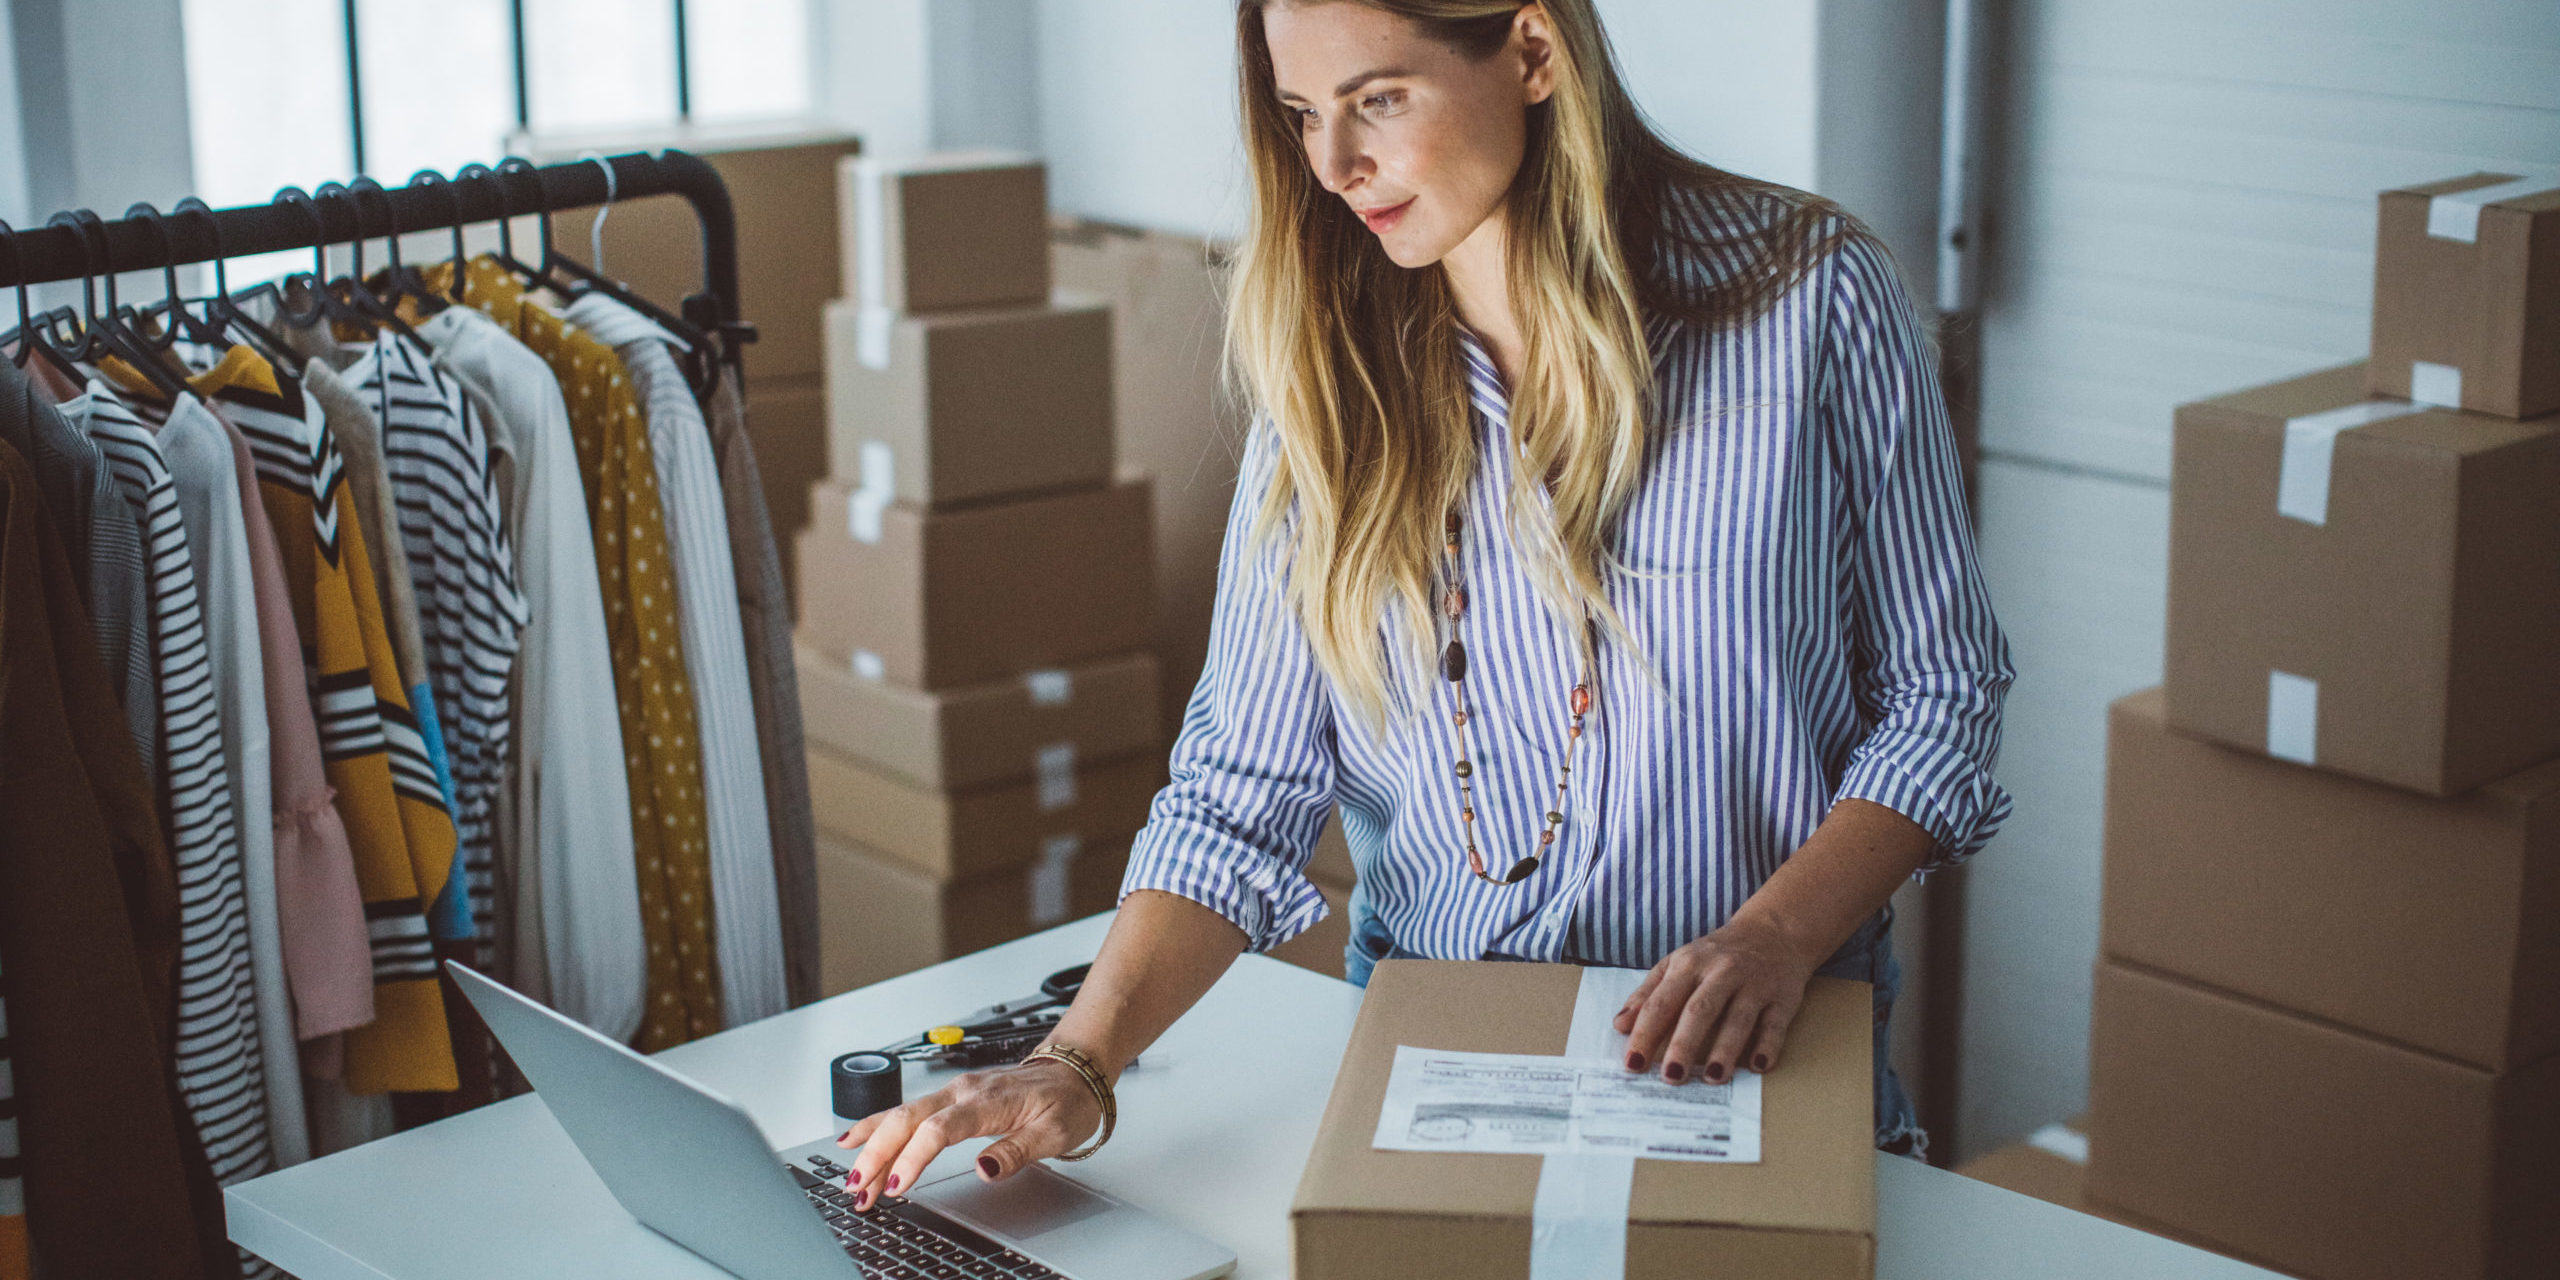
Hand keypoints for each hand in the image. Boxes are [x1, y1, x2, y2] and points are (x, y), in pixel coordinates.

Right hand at [834, 1057, 1102, 1208]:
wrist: (1074, 1072)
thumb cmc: (1066, 1101)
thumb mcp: (1054, 1133)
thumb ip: (1017, 1151)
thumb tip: (984, 1169)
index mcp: (987, 1101)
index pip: (939, 1129)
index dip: (914, 1158)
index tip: (897, 1186)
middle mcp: (963, 1091)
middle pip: (908, 1119)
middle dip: (878, 1155)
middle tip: (858, 1189)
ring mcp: (953, 1092)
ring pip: (901, 1115)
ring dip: (873, 1147)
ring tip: (853, 1179)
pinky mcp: (950, 1098)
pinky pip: (907, 1111)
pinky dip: (878, 1126)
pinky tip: (856, 1139)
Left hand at [1610, 911, 1819, 1085]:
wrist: (1772, 932)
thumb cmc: (1716, 955)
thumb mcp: (1677, 964)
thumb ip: (1648, 994)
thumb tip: (1620, 1026)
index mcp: (1688, 964)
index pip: (1661, 1003)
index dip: (1645, 1034)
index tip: (1633, 1065)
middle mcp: (1721, 972)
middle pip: (1699, 1011)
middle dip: (1683, 1045)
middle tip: (1670, 1077)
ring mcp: (1754, 984)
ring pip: (1738, 1019)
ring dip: (1726, 1049)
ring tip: (1713, 1078)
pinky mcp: (1783, 997)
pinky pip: (1775, 1023)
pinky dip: (1768, 1045)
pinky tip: (1758, 1066)